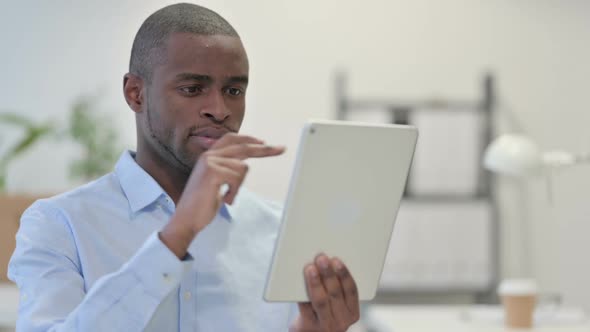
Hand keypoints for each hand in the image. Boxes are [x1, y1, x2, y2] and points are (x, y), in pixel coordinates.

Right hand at [160, 133, 284, 257]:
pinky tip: (225, 199)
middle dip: (265, 149)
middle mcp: (209, 155)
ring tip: (227, 196)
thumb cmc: (202, 203)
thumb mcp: (216, 181)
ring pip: (243, 167)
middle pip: (243, 147)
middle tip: (281, 149)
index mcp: (209, 156)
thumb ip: (226, 168)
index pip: (232, 139)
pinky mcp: (213, 172)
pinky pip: (238, 178)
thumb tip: (243, 163)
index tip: (265, 143)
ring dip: (239, 186)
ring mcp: (210, 162)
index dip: (249, 139)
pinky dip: (235, 192)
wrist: (187, 218)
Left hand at [290, 255, 359, 331]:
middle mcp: (342, 321)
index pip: (351, 290)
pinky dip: (302, 294)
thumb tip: (325, 262)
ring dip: (316, 282)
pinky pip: (306, 307)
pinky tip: (299, 284)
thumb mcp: (336, 305)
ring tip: (310, 268)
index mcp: (352, 312)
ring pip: (321, 300)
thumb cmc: (322, 314)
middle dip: (328, 274)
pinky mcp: (309, 327)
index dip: (344, 274)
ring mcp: (326, 326)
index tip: (336, 260)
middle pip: (335, 293)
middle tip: (322, 259)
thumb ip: (335, 288)